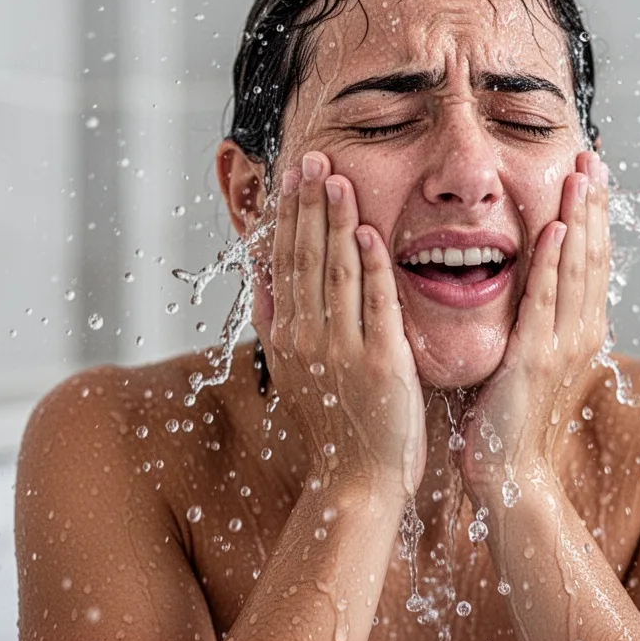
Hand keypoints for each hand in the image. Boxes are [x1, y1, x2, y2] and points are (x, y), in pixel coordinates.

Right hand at [250, 151, 425, 494]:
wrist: (356, 482)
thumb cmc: (335, 424)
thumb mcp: (294, 370)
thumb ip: (276, 321)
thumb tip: (260, 274)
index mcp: (287, 336)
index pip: (286, 262)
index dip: (290, 216)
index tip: (295, 175)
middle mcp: (307, 338)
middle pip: (306, 258)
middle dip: (310, 205)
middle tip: (314, 158)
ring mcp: (341, 351)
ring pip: (335, 273)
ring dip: (336, 222)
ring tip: (337, 179)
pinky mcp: (379, 364)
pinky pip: (374, 305)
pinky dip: (370, 268)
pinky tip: (368, 232)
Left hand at [459, 150, 610, 487]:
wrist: (510, 470)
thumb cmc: (509, 414)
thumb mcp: (528, 355)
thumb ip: (533, 318)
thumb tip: (528, 282)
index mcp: (578, 329)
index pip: (591, 259)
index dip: (593, 214)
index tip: (590, 172)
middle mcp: (580, 332)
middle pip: (593, 254)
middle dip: (594, 203)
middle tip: (592, 157)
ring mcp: (562, 345)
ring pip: (578, 269)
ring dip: (581, 218)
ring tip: (581, 175)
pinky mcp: (536, 359)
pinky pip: (547, 301)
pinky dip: (555, 263)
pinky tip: (558, 229)